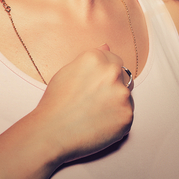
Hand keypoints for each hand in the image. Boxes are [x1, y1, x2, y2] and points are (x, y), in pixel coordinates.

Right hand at [30, 44, 133, 163]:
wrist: (51, 132)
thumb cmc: (54, 103)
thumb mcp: (67, 72)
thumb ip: (90, 59)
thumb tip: (107, 46)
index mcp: (95, 58)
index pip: (113, 59)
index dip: (103, 74)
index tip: (95, 86)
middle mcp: (111, 72)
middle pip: (122, 76)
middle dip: (112, 86)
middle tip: (93, 101)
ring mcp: (122, 94)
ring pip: (126, 97)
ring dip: (115, 103)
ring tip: (93, 115)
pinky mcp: (127, 116)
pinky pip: (126, 115)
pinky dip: (116, 120)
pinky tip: (98, 124)